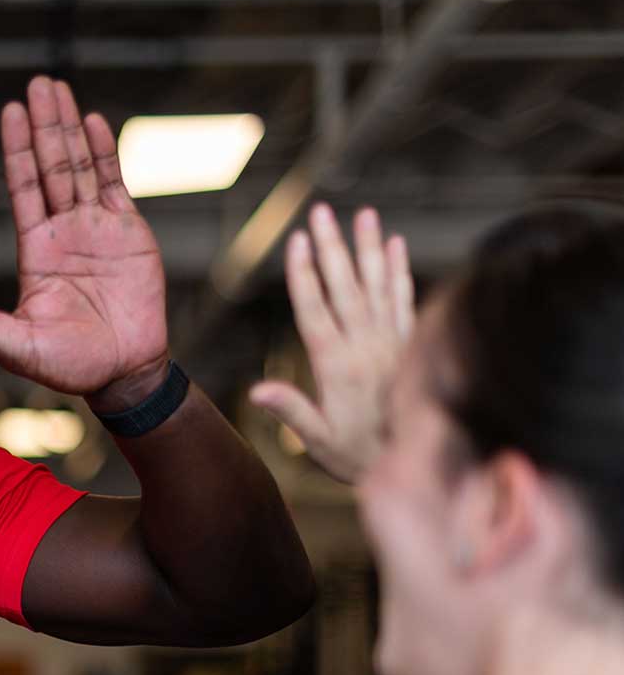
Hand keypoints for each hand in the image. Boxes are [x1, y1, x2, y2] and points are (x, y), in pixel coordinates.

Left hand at [0, 75, 168, 406]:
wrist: (122, 374)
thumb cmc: (66, 365)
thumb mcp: (10, 342)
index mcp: (35, 250)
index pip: (22, 187)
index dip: (17, 150)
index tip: (10, 111)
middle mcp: (63, 232)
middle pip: (51, 167)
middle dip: (43, 126)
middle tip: (38, 83)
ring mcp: (98, 229)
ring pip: (82, 167)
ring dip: (70, 129)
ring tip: (59, 89)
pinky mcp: (130, 234)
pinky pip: (116, 184)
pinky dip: (106, 152)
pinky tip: (94, 122)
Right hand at [250, 203, 414, 483]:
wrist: (417, 462)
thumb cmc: (358, 456)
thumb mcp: (318, 440)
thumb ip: (292, 410)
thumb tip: (258, 390)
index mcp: (337, 366)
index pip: (315, 311)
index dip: (305, 275)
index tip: (298, 240)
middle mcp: (365, 347)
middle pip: (345, 288)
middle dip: (332, 247)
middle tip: (322, 211)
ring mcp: (390, 343)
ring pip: (377, 286)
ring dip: (368, 248)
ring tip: (363, 214)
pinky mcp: (409, 345)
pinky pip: (404, 301)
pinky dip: (399, 272)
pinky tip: (395, 245)